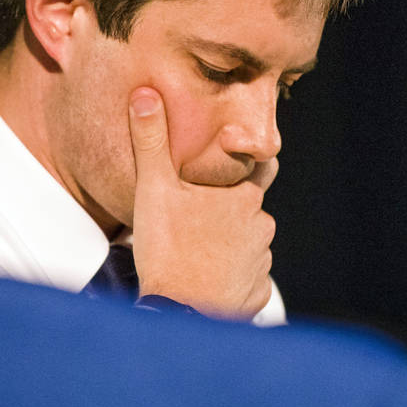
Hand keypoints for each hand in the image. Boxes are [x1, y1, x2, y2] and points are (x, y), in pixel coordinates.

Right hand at [128, 86, 276, 319]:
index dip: (244, 165)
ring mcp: (261, 262)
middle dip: (228, 209)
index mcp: (243, 196)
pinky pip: (246, 278)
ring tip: (196, 249)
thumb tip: (145, 94)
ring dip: (229, 244)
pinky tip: (205, 278)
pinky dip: (230, 277)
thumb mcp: (154, 188)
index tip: (227, 168)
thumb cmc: (168, 248)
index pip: (260, 167)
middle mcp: (261, 226)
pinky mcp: (256, 293)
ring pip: (248, 243)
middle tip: (196, 216)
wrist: (180, 313)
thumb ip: (151, 141)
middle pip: (249, 208)